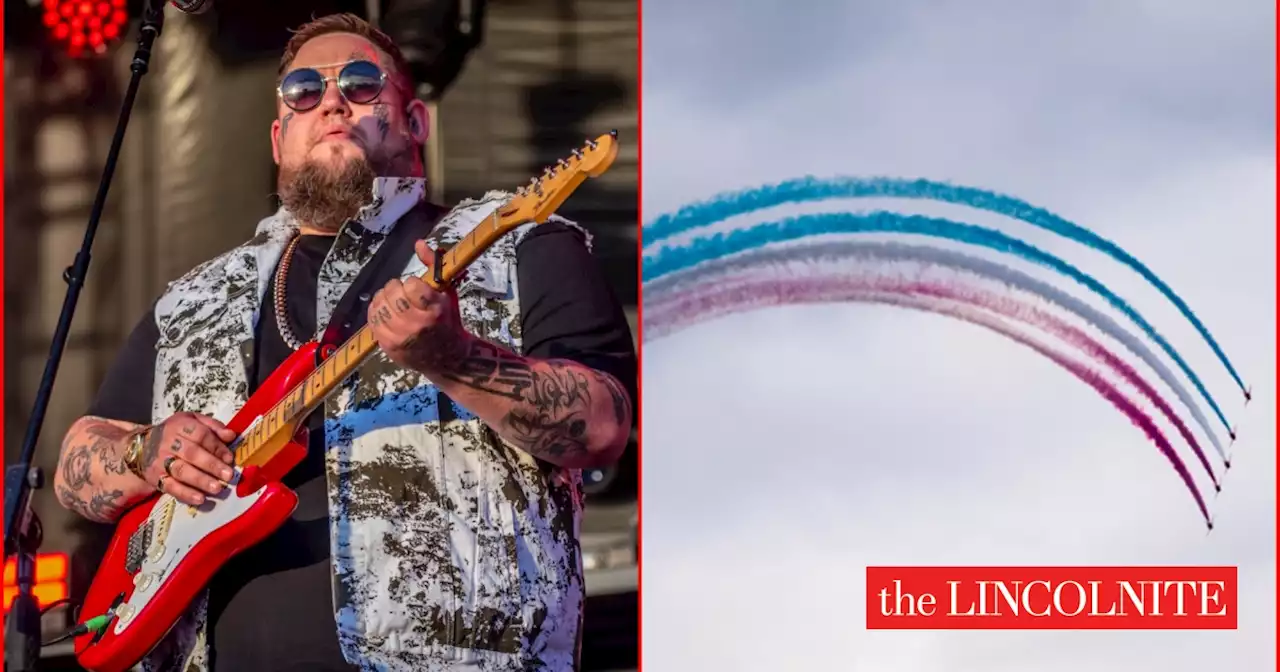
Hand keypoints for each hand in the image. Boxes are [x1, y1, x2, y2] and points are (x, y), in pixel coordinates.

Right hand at [141, 412, 235, 505]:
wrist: (142, 447)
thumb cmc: (176, 434)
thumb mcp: (192, 421)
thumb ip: (213, 427)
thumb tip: (231, 435)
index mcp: (180, 425)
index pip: (200, 435)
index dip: (217, 447)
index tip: (230, 458)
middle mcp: (168, 442)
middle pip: (192, 453)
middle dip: (212, 465)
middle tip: (228, 475)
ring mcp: (160, 461)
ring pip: (181, 471)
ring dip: (201, 480)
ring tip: (217, 488)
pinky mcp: (156, 477)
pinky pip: (170, 486)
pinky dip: (185, 494)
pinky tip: (200, 499)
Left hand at [368, 240, 469, 373]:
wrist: (448, 358)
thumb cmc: (448, 322)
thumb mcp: (446, 293)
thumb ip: (432, 266)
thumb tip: (418, 243)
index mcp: (435, 309)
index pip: (411, 284)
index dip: (412, 284)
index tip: (417, 289)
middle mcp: (417, 324)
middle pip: (393, 293)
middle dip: (395, 288)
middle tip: (401, 293)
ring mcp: (401, 336)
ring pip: (380, 306)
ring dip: (384, 299)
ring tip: (392, 301)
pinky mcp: (389, 345)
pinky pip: (372, 321)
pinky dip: (376, 312)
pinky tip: (385, 311)